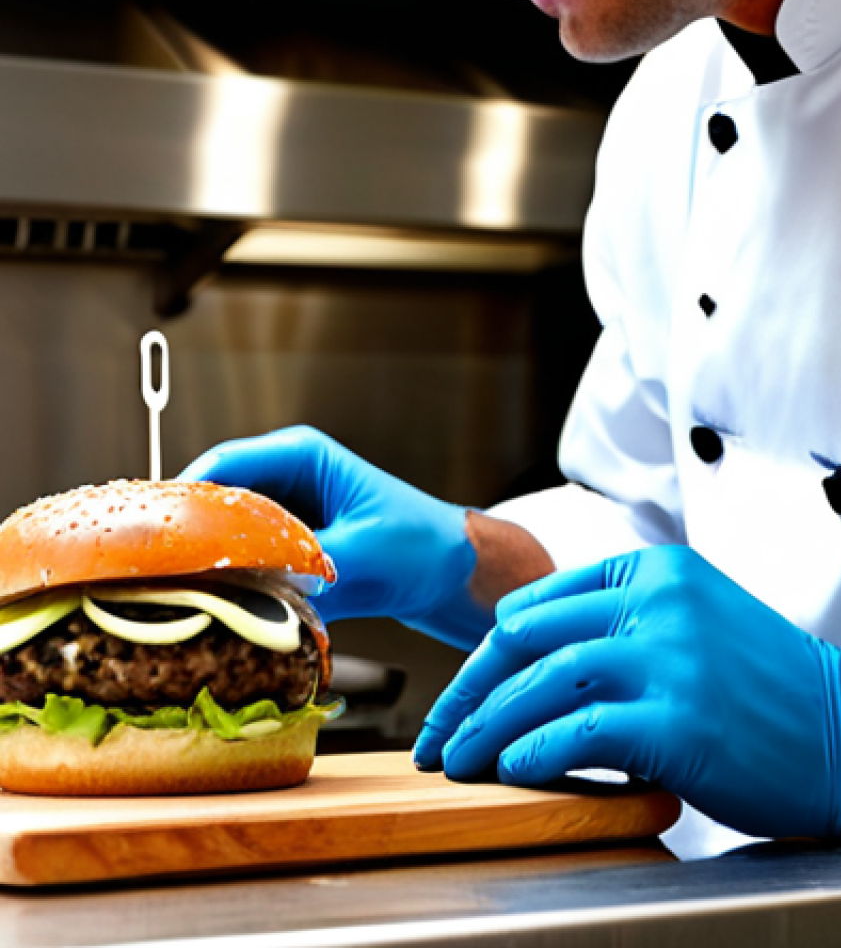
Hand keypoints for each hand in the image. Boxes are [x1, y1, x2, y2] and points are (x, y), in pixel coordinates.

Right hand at [180, 426, 488, 648]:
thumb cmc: (426, 547)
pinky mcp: (295, 548)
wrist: (459, 575)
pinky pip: (248, 562)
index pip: (223, 466)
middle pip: (216, 501)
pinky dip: (237, 584)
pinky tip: (226, 610)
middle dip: (191, 537)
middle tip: (163, 579)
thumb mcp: (364, 557)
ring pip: (228, 535)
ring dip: (214, 564)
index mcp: (303, 456)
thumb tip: (252, 594)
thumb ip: (305, 572)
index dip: (185, 500)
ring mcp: (290, 515)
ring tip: (188, 598)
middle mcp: (290, 479)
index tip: (156, 539)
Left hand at [414, 546, 840, 839]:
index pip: (540, 603)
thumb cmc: (766, 686)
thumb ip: (619, 622)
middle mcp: (657, 602)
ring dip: (490, 726)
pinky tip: (513, 770)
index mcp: (655, 570)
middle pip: (529, 637)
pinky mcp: (678, 717)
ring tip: (461, 760)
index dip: (488, 652)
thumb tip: (527, 653)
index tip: (465, 692)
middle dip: (470, 688)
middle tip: (441, 731)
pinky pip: (578, 731)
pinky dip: (534, 751)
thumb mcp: (691, 622)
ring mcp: (668, 655)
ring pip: (544, 682)